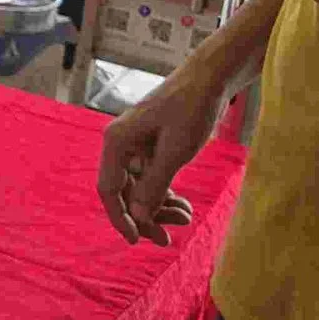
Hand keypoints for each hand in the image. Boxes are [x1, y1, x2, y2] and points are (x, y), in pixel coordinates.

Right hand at [96, 68, 216, 245]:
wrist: (209, 78)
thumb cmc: (191, 108)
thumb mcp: (175, 151)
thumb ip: (154, 185)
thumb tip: (138, 217)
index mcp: (117, 141)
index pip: (109, 189)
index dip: (120, 218)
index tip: (136, 240)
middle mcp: (120, 144)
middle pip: (125, 193)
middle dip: (146, 216)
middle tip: (168, 239)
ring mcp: (135, 145)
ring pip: (139, 188)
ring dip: (159, 207)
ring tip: (186, 218)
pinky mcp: (150, 146)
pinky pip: (151, 178)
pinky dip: (165, 194)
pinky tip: (183, 206)